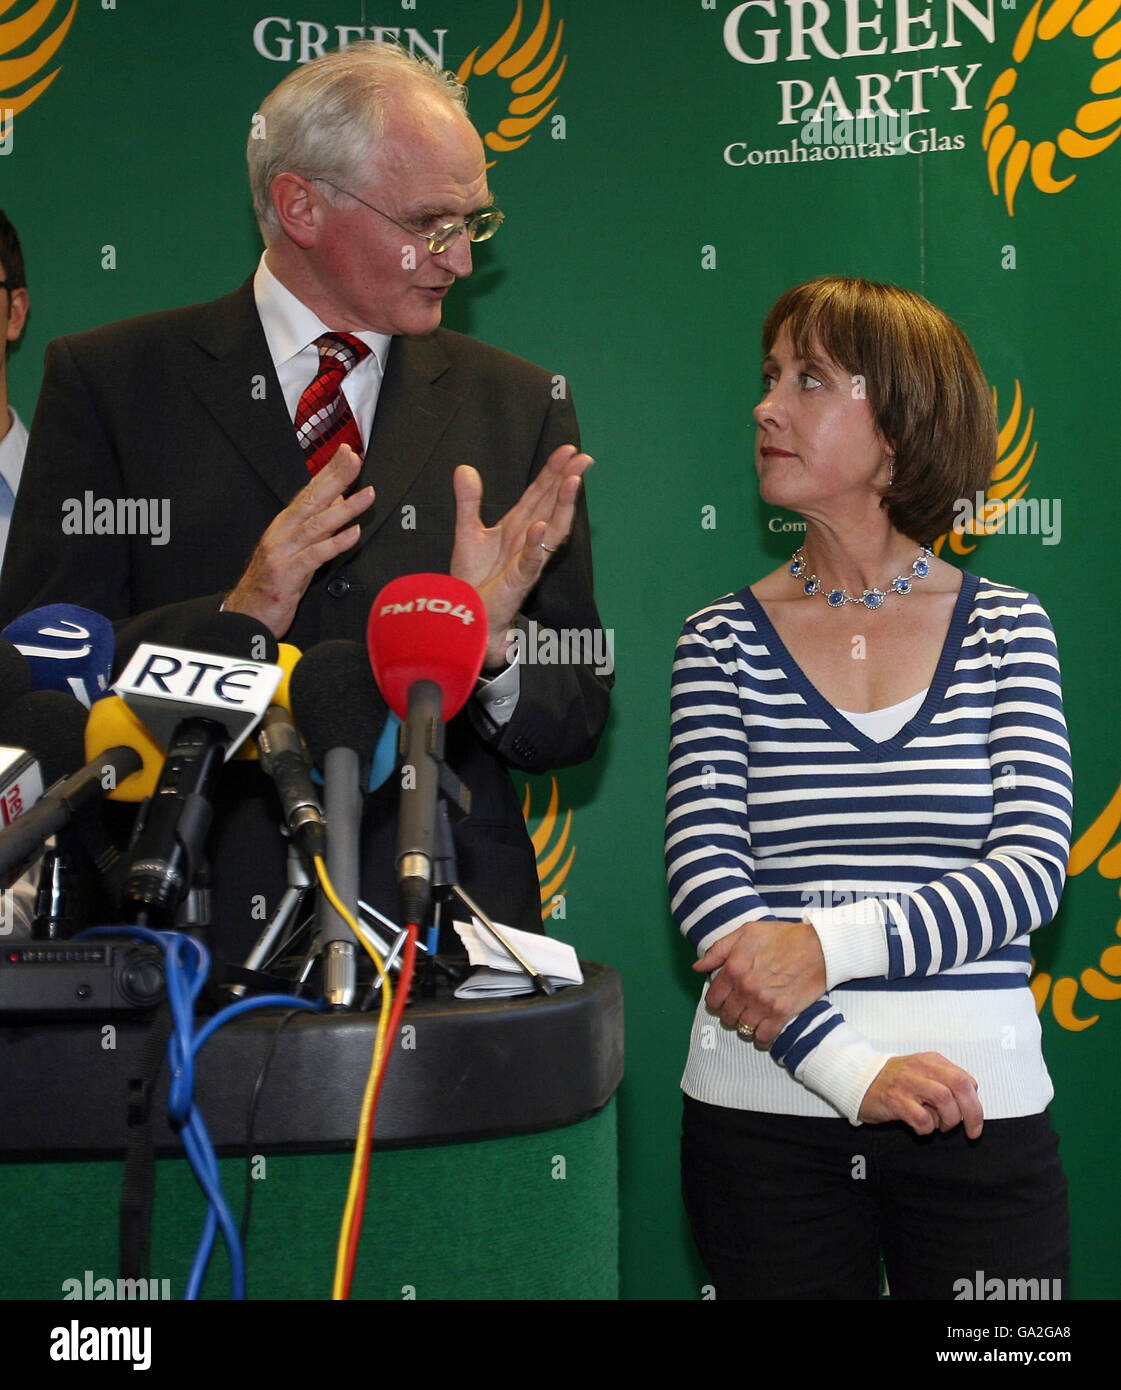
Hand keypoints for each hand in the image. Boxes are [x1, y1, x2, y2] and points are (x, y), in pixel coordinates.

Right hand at [223, 445, 373, 637]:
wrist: (246, 615)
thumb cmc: (271, 583)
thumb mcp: (294, 549)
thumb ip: (315, 526)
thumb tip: (337, 502)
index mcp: (284, 525)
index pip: (309, 491)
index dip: (328, 471)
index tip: (346, 453)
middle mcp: (282, 533)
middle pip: (312, 500)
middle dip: (337, 478)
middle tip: (356, 460)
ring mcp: (283, 552)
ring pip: (317, 525)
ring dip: (345, 508)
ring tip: (367, 495)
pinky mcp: (287, 574)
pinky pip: (315, 555)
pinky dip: (335, 543)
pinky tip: (353, 533)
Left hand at [450, 444, 592, 667]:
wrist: (469, 616)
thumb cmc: (474, 579)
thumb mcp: (468, 532)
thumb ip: (469, 501)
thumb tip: (464, 468)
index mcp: (517, 526)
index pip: (539, 494)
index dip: (552, 472)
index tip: (567, 449)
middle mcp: (528, 540)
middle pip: (552, 506)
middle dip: (567, 481)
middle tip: (584, 457)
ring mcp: (527, 560)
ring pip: (553, 530)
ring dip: (564, 507)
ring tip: (573, 482)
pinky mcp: (518, 581)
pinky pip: (531, 561)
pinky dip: (536, 544)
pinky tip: (540, 526)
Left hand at [694, 920, 826, 1047]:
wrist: (819, 947)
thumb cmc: (783, 937)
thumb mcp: (746, 932)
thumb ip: (718, 950)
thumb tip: (698, 967)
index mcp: (733, 968)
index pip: (713, 998)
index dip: (716, 1001)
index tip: (724, 999)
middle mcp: (745, 988)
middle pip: (726, 1016)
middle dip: (730, 1014)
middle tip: (739, 1008)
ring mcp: (763, 1003)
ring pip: (742, 1028)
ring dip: (745, 1026)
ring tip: (751, 1018)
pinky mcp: (782, 1014)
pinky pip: (763, 1037)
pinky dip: (761, 1038)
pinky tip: (763, 1031)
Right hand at [859, 1054, 983, 1137]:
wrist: (860, 1081)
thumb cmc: (896, 1082)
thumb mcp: (923, 1073)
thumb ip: (946, 1082)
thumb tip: (970, 1102)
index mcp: (932, 1061)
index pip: (966, 1079)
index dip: (975, 1103)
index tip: (973, 1118)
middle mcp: (921, 1068)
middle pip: (960, 1086)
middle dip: (972, 1113)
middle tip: (972, 1131)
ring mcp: (907, 1082)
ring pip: (945, 1099)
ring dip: (948, 1120)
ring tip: (939, 1126)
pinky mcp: (894, 1099)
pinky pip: (922, 1118)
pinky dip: (927, 1128)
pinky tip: (920, 1127)